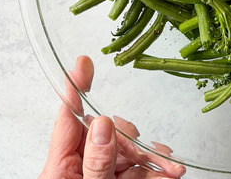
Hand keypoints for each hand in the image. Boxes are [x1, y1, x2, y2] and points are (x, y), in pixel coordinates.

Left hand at [39, 55, 185, 177]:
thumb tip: (103, 126)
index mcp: (60, 168)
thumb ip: (96, 163)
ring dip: (150, 157)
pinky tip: (169, 171)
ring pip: (126, 153)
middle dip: (133, 139)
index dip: (76, 87)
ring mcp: (99, 176)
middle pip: (106, 136)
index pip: (68, 119)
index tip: (83, 63)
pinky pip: (136, 170)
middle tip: (154, 151)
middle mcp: (79, 169)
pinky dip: (155, 170)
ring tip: (171, 167)